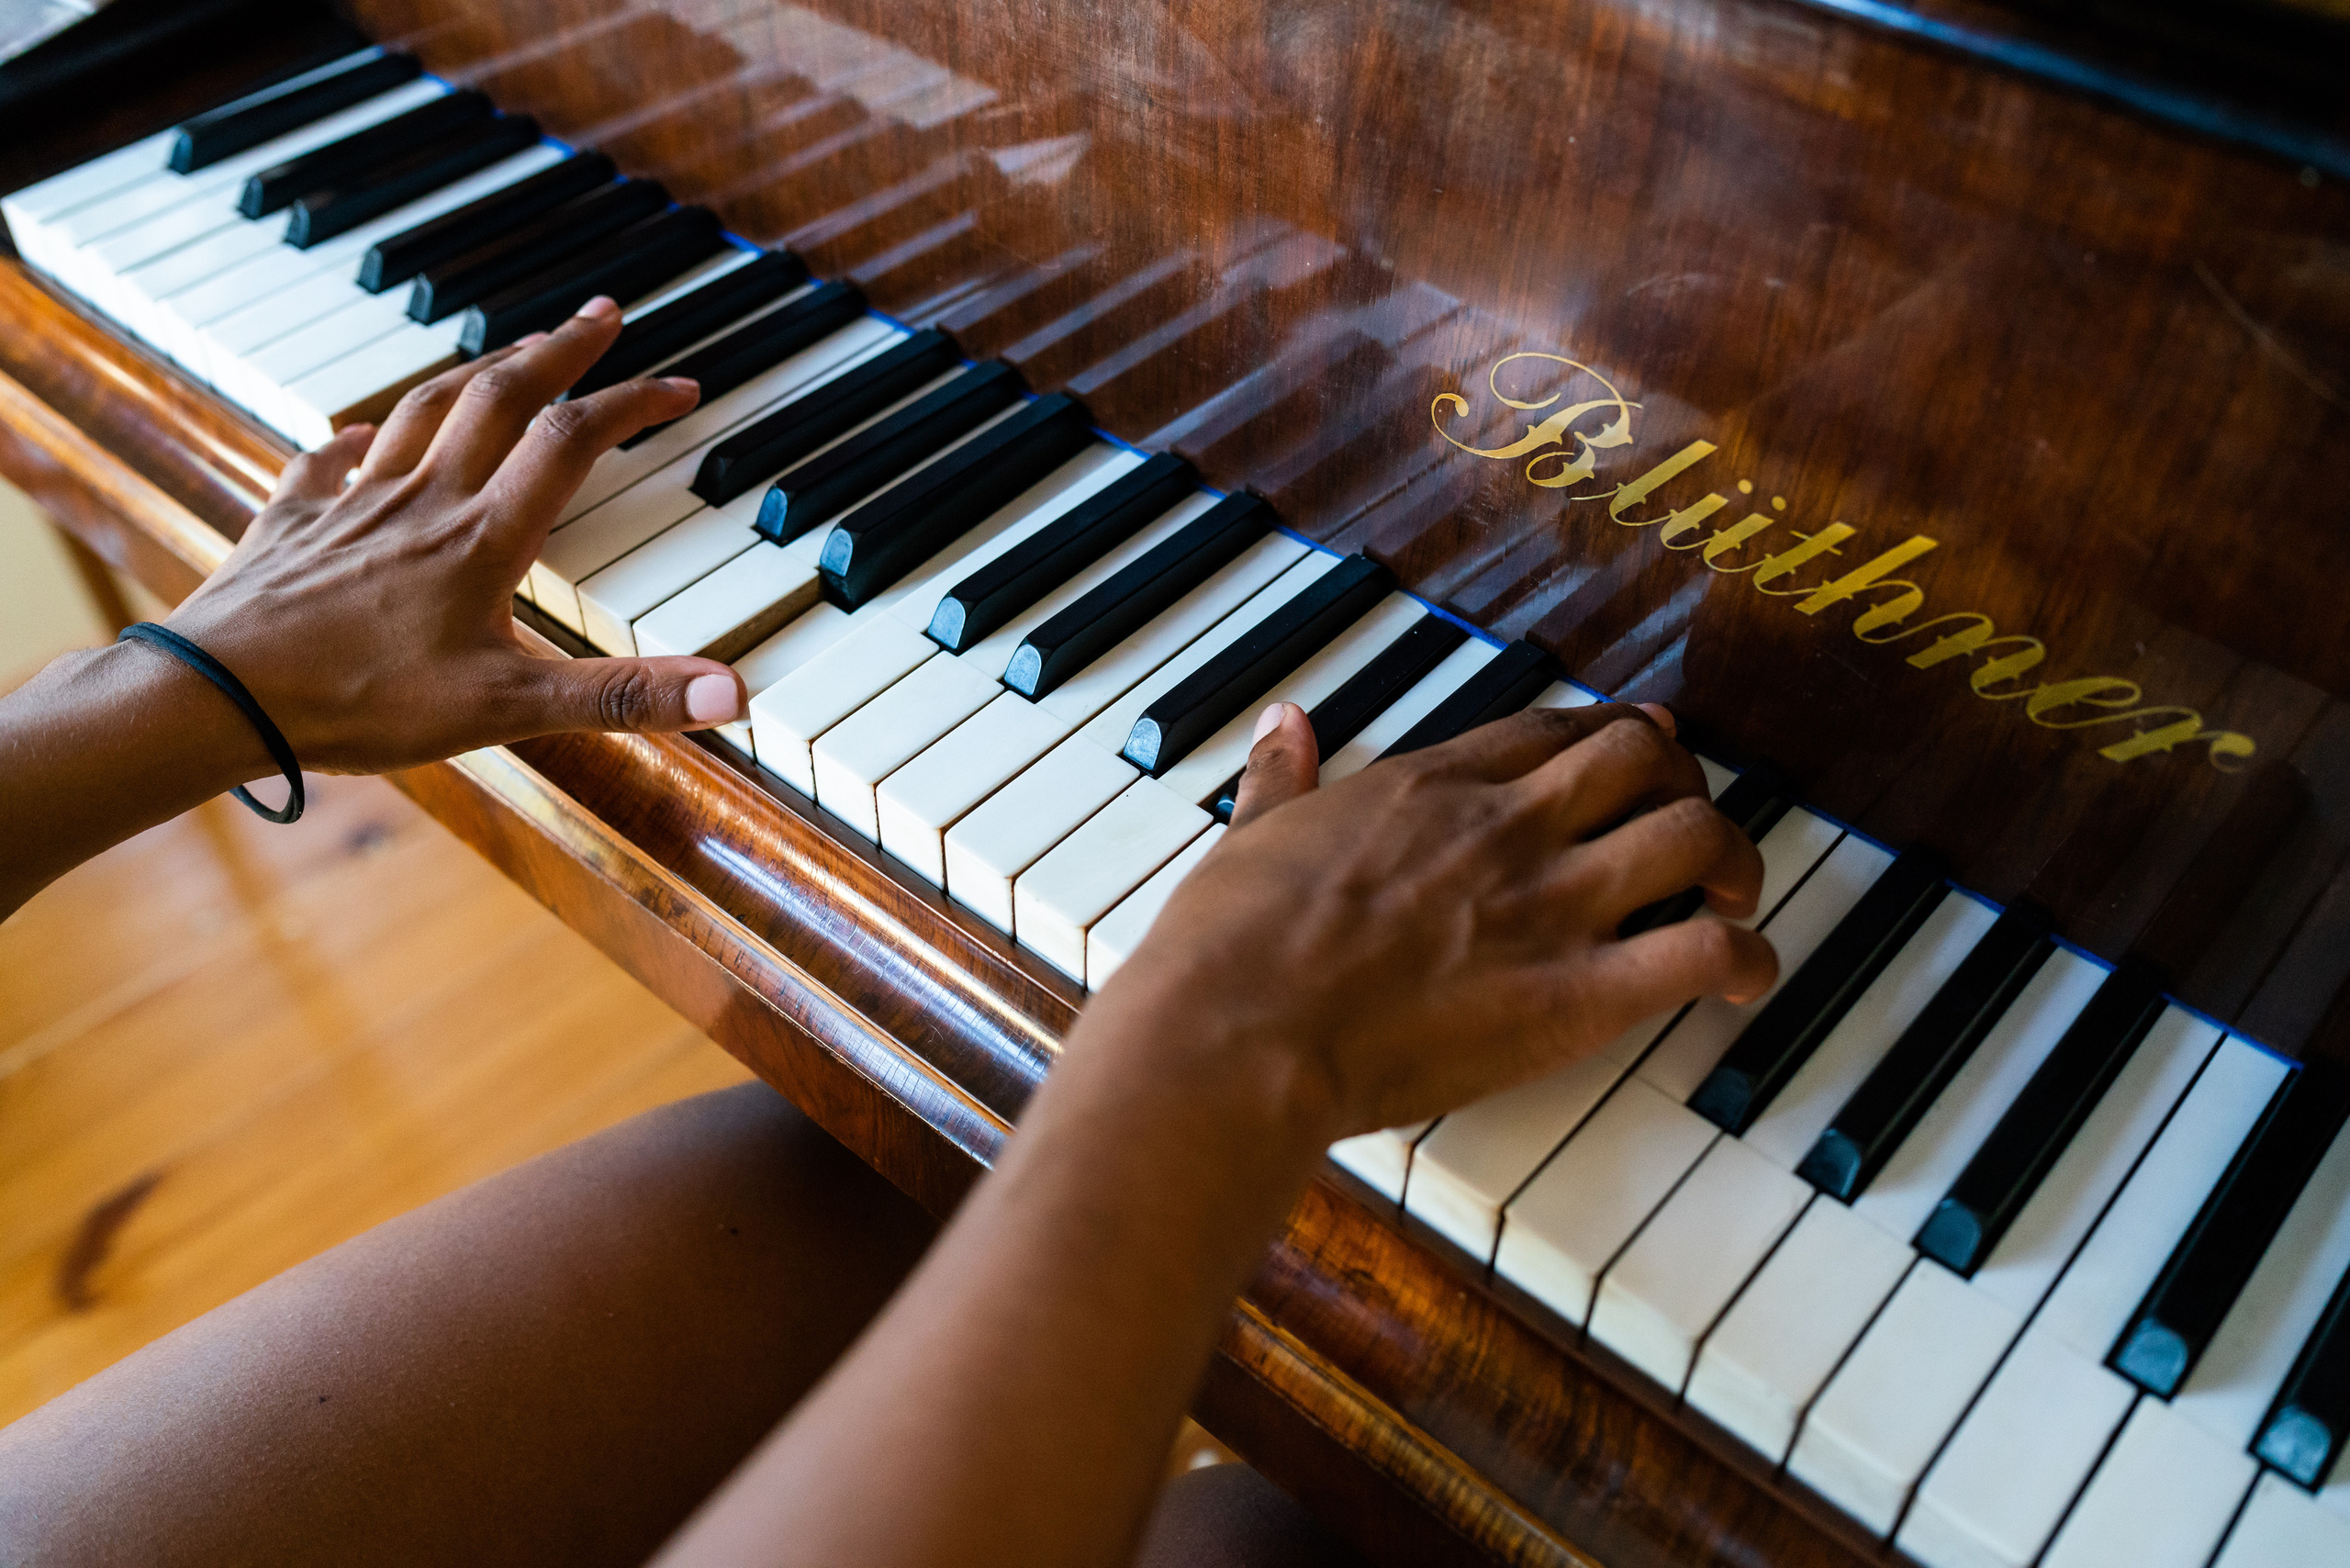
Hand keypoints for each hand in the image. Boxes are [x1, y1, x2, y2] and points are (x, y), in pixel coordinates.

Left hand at [153, 296, 738, 774]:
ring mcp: (351, 507)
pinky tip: (365, 437)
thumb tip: (729, 690)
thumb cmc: (358, 703)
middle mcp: (421, 502)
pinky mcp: (291, 525)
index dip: (631, 403)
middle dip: (559, 350)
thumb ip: (622, 697)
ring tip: (512, 353)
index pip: (572, 442)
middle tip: (601, 316)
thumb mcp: (508, 709)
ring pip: (423, 410)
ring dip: (478, 371)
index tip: (677, 384)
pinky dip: (356, 439)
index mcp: (481, 539)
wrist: (216, 696)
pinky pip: (327, 461)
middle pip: (500, 396)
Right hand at [1082, 700, 1777, 1139]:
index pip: (1558, 731)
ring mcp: (1548, 907)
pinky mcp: (1575, 997)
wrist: (1237, 1034)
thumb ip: (1282, 776)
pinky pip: (1704, 954)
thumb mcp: (1252, 835)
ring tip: (1731, 898)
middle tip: (1691, 829)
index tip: (1648, 744)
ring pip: (1696, 835)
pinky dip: (1745, 960)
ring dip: (1733, 860)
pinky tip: (1743, 978)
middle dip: (1687, 783)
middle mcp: (1507, 828)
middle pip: (1647, 759)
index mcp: (1432, 787)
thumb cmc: (1230, 948)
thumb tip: (1282, 723)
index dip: (1619, 731)